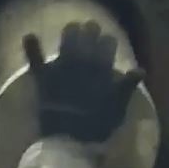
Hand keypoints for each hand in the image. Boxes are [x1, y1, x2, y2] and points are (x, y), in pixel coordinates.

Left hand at [23, 21, 142, 143]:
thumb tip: (139, 69)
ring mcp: (61, 67)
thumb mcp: (118, 108)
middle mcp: (82, 62)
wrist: (70, 139)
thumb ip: (126, 87)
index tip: (107, 42)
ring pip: (66, 39)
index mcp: (101, 68)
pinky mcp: (44, 77)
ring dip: (70, 32)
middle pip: (88, 35)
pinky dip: (32, 48)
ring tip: (72, 28)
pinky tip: (29, 36)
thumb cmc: (97, 125)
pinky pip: (36, 60)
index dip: (107, 41)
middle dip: (90, 31)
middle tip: (90, 29)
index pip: (108, 43)